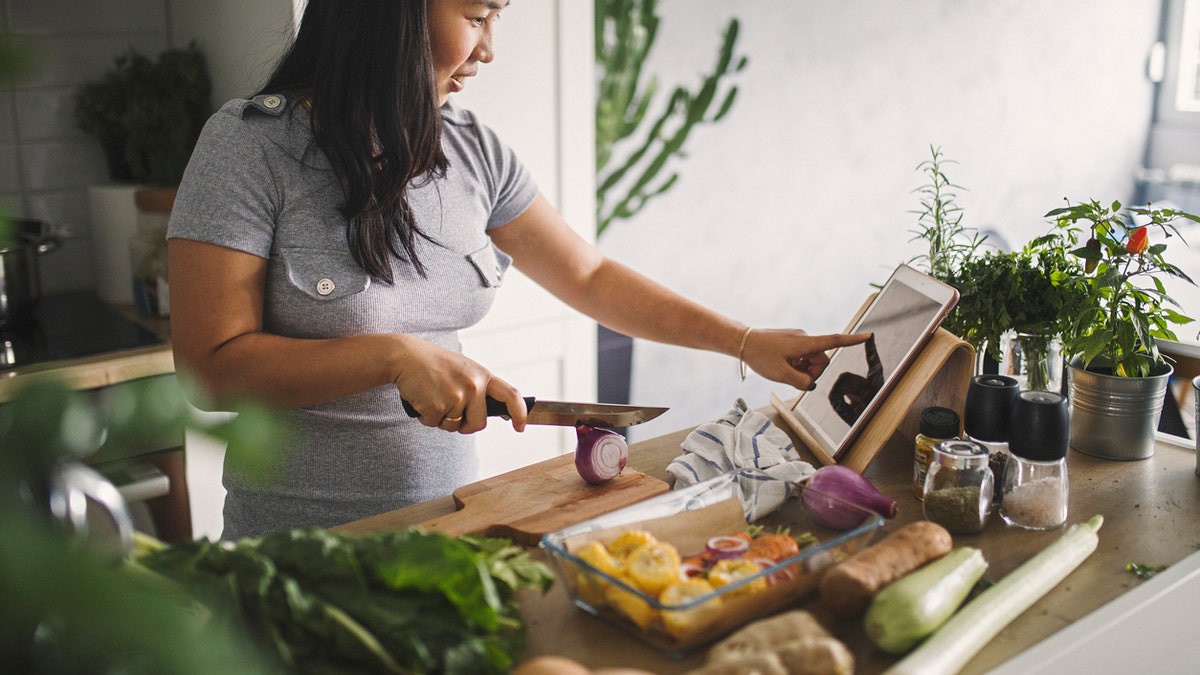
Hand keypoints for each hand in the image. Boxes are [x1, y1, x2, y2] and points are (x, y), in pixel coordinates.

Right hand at [391, 337, 527, 432]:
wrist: (406, 356)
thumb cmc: (434, 364)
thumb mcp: (464, 370)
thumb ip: (479, 388)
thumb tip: (497, 411)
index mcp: (483, 375)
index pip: (511, 396)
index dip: (520, 413)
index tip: (520, 426)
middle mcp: (474, 386)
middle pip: (478, 424)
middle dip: (465, 424)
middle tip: (449, 408)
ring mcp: (457, 396)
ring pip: (454, 426)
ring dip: (442, 419)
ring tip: (433, 396)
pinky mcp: (438, 406)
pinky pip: (435, 424)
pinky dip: (427, 417)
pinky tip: (423, 399)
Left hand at [740, 328, 872, 390]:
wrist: (742, 342)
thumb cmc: (760, 356)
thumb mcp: (781, 375)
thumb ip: (801, 382)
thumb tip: (810, 384)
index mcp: (805, 343)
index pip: (833, 341)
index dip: (852, 341)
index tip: (868, 336)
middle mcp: (805, 338)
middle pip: (821, 361)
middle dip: (811, 372)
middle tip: (791, 375)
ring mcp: (798, 340)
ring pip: (811, 361)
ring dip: (802, 369)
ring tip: (783, 368)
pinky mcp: (792, 342)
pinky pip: (802, 357)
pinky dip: (796, 364)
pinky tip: (782, 364)